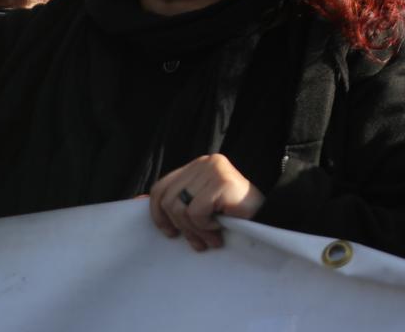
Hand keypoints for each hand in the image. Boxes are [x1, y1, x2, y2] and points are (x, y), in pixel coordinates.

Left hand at [149, 154, 265, 252]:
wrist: (269, 218)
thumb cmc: (235, 215)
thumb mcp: (200, 205)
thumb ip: (177, 202)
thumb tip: (135, 202)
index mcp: (197, 166)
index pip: (161, 187)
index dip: (158, 213)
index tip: (170, 232)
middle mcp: (204, 162)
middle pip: (168, 200)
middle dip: (181, 227)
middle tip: (198, 242)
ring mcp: (214, 169)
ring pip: (181, 208)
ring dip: (195, 230)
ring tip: (211, 238)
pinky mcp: (222, 181)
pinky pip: (197, 211)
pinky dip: (206, 226)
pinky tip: (220, 228)